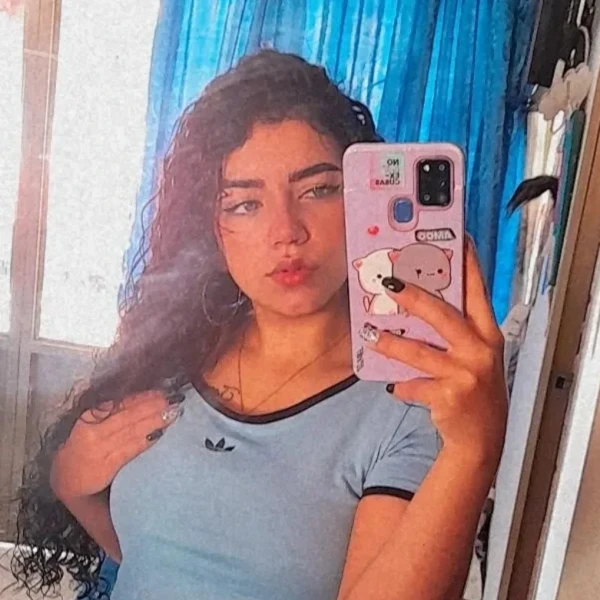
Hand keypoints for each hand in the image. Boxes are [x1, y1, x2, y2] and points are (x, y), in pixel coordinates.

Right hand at [50, 391, 182, 499]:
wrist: (67, 480)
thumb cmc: (84, 447)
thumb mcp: (91, 426)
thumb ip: (111, 412)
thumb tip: (143, 397)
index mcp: (88, 417)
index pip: (119, 403)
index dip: (141, 396)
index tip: (159, 391)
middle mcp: (92, 431)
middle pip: (127, 415)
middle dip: (152, 406)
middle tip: (173, 399)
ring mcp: (99, 449)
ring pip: (131, 431)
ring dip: (154, 421)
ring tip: (172, 413)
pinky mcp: (106, 465)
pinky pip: (130, 449)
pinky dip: (146, 440)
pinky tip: (159, 433)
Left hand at [364, 241, 507, 466]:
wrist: (482, 438)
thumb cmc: (474, 389)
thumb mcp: (474, 356)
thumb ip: (455, 331)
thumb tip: (415, 302)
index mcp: (488, 334)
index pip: (478, 291)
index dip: (468, 264)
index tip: (458, 237)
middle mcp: (481, 350)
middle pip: (443, 314)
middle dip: (414, 296)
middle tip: (388, 284)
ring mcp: (466, 373)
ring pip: (419, 351)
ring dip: (390, 342)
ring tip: (369, 334)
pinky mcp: (449, 396)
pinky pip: (413, 384)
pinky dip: (400, 385)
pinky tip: (393, 386)